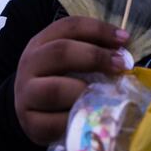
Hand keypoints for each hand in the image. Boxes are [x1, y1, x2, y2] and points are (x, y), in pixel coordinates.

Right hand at [14, 16, 128, 145]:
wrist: (31, 111)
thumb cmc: (60, 81)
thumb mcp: (70, 61)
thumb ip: (92, 53)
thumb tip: (124, 56)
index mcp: (41, 42)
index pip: (69, 27)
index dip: (98, 29)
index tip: (124, 39)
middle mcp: (30, 64)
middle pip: (60, 52)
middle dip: (95, 56)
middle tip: (120, 65)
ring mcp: (26, 94)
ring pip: (55, 90)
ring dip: (84, 91)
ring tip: (103, 96)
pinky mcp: (30, 123)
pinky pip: (54, 122)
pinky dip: (76, 120)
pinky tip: (89, 119)